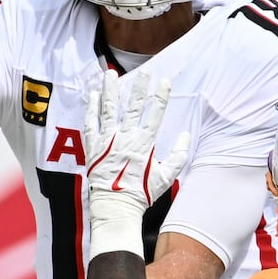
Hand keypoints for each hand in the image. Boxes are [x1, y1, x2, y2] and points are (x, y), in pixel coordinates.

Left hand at [83, 69, 189, 257]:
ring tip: (110, 73)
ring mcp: (107, 142)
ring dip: (110, 90)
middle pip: (133, 107)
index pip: (154, 115)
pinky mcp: (92, 148)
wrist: (115, 208)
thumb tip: (186, 135)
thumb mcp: (166, 177)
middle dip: (139, 87)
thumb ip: (178, 156)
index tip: (165, 81)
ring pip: (108, 110)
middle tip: (144, 70)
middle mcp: (125, 139)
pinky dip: (91, 109)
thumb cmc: (141, 194)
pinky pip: (90, 124)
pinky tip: (92, 95)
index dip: (161, 97)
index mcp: (144, 145)